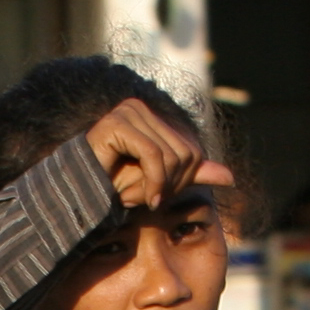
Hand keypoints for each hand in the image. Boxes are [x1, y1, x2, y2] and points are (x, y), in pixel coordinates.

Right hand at [84, 101, 231, 210]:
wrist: (79, 197)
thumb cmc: (112, 188)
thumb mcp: (160, 182)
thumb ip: (193, 175)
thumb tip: (231, 177)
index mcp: (151, 117)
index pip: (191, 150)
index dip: (182, 181)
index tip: (160, 198)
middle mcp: (138, 108)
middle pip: (184, 153)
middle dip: (171, 185)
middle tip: (150, 200)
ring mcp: (126, 113)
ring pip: (170, 157)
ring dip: (158, 187)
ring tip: (141, 198)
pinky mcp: (116, 123)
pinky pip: (153, 155)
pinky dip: (153, 183)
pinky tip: (144, 199)